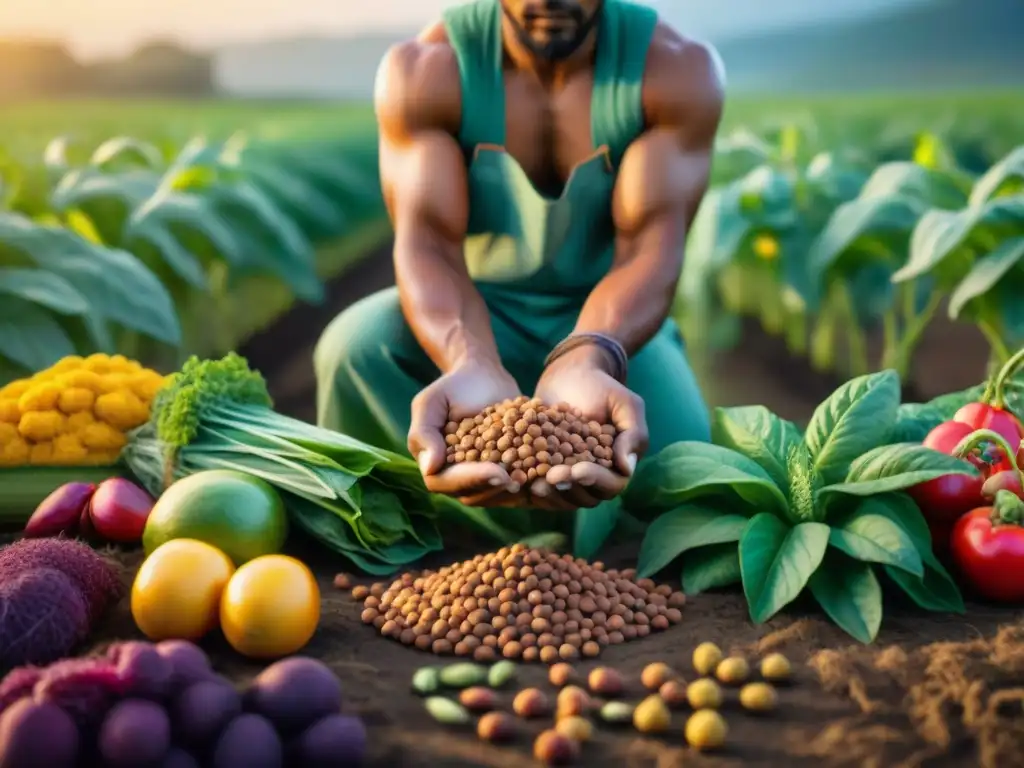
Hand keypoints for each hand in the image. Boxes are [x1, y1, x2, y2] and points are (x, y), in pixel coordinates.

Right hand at [408, 360, 526, 505]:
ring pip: (498, 494)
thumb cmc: (451, 388)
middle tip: (518, 480)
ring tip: (535, 479)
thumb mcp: (430, 403)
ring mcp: (485, 476)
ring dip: (516, 489)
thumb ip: (424, 433)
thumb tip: (430, 468)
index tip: (496, 473)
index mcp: (436, 466)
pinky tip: (549, 471)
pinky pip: (518, 481)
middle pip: (474, 494)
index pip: (447, 482)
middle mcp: (460, 477)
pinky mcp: (509, 470)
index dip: (472, 479)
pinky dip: (533, 479)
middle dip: (496, 488)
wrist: (483, 376)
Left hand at [531, 345, 647, 509]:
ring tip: (534, 483)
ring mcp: (570, 478)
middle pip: (587, 497)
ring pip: (564, 499)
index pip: (612, 483)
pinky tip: (520, 481)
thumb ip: (633, 434)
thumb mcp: (625, 404)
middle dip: (569, 488)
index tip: (576, 469)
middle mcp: (596, 477)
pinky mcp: (547, 472)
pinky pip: (544, 490)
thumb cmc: (601, 387)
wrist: (567, 375)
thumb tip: (626, 468)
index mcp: (618, 465)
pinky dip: (533, 488)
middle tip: (550, 477)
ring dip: (550, 494)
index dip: (594, 479)